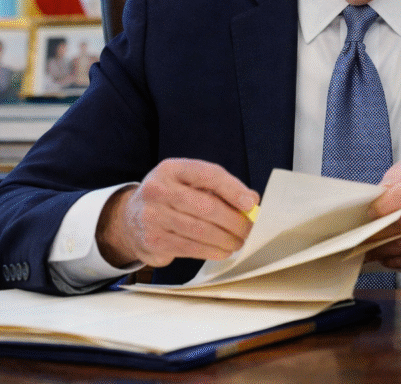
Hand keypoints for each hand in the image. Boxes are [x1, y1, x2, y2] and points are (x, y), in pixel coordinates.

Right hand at [96, 159, 259, 267]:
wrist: (130, 219)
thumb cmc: (171, 198)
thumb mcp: (189, 183)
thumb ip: (219, 188)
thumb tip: (251, 201)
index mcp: (171, 169)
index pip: (208, 175)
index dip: (233, 189)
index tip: (251, 203)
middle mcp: (158, 190)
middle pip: (207, 206)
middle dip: (234, 220)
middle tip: (248, 228)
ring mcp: (152, 216)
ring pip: (201, 230)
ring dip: (226, 239)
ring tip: (238, 241)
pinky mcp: (153, 240)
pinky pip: (190, 248)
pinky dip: (212, 251)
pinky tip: (223, 250)